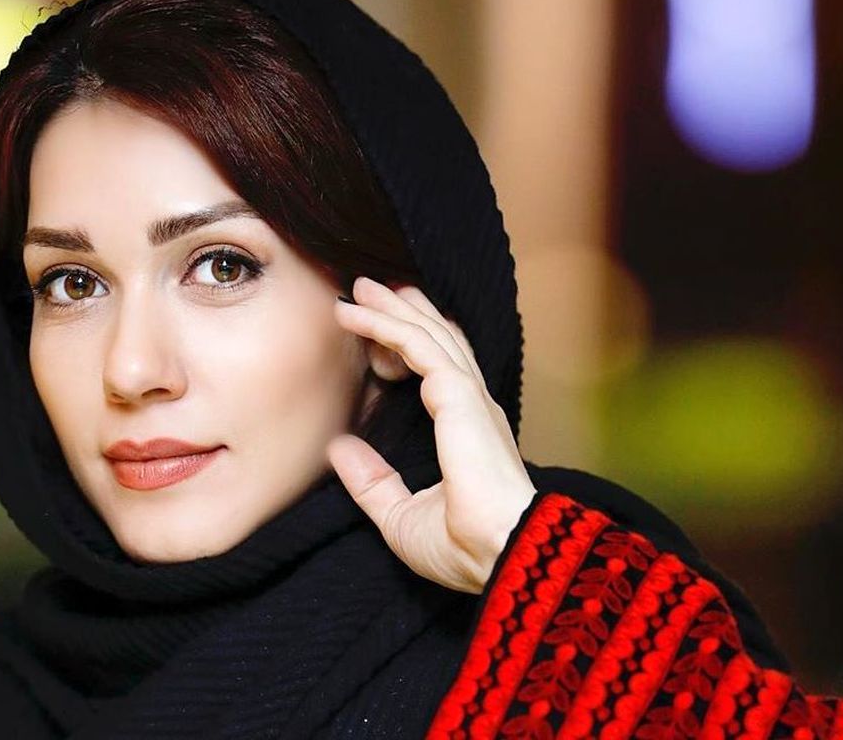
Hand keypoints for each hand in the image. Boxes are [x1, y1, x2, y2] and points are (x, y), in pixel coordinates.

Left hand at [328, 276, 536, 593]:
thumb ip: (372, 481)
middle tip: (371, 288)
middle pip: (437, 341)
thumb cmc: (467, 548)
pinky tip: (355, 314)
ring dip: (390, 308)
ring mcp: (469, 398)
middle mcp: (473, 407)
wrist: (503, 556)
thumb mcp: (400, 516)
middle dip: (405, 311)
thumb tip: (339, 448)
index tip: (377, 331)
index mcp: (467, 432)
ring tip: (360, 288)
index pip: (439, 371)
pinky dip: (384, 325)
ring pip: (426, 335)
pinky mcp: (459, 397)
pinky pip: (416, 346)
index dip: (409, 345)